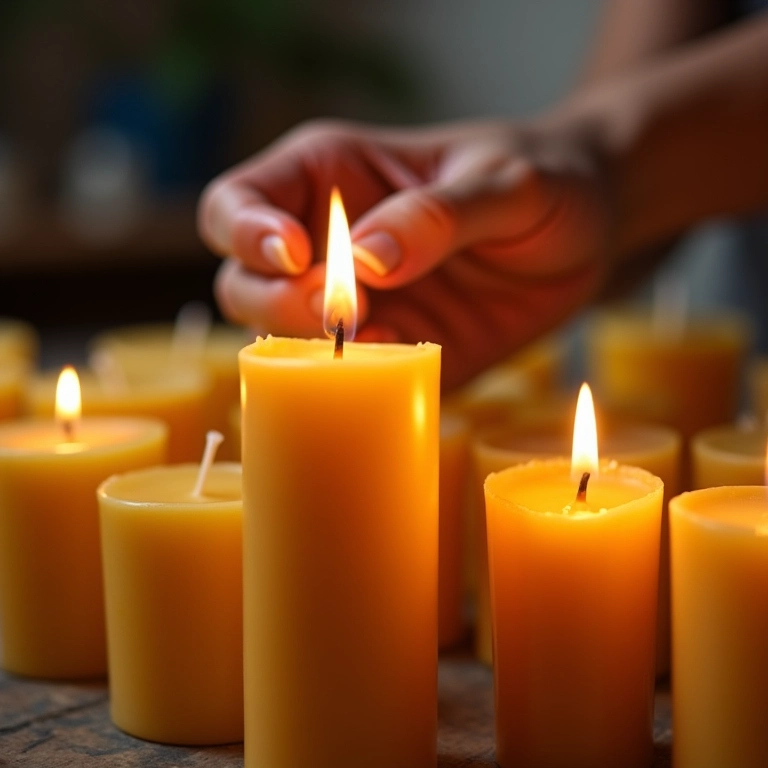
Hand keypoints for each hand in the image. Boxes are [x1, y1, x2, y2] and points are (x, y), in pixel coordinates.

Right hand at [198, 118, 614, 390]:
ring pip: (281, 340)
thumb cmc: (543, 180)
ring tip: (373, 341)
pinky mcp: (391, 353)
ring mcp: (356, 307)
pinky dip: (355, 386)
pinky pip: (348, 382)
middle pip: (243, 282)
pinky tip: (395, 367)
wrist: (588, 233)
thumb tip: (366, 262)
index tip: (295, 255)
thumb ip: (436, 215)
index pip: (239, 203)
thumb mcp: (504, 183)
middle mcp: (327, 247)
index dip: (244, 231)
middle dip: (274, 303)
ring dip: (307, 352)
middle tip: (335, 314)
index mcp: (330, 179)